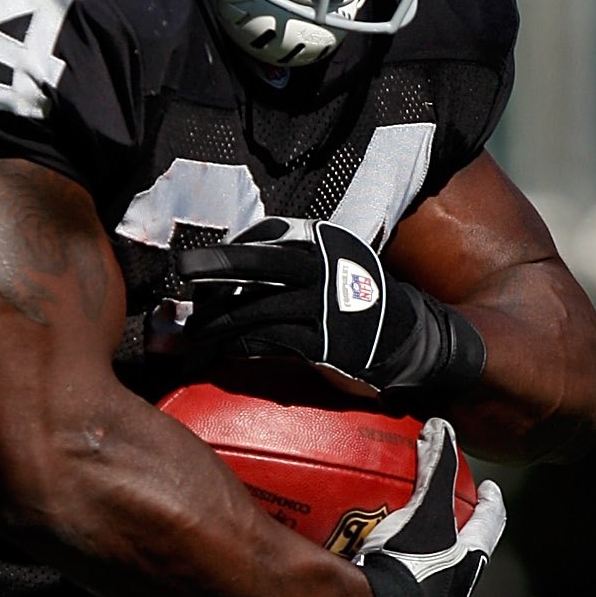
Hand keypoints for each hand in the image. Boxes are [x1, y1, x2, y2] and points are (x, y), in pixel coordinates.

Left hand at [167, 218, 487, 406]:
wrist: (416, 338)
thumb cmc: (360, 305)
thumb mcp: (330, 271)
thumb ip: (291, 267)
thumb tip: (234, 276)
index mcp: (322, 242)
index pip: (263, 241)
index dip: (226, 255)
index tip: (192, 269)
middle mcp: (322, 266)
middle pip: (255, 264)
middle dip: (213, 268)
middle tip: (179, 274)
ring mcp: (324, 303)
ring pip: (255, 309)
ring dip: (217, 325)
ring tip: (189, 338)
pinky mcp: (325, 341)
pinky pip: (271, 343)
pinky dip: (241, 349)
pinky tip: (221, 355)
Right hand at [326, 416, 505, 596]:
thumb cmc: (408, 564)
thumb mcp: (427, 510)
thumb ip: (436, 467)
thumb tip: (441, 427)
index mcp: (470, 565)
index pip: (491, 527)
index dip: (492, 505)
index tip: (490, 488)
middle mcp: (453, 593)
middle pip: (464, 556)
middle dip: (458, 535)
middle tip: (447, 513)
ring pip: (433, 579)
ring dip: (425, 558)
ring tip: (405, 536)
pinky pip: (395, 592)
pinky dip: (386, 575)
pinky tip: (364, 564)